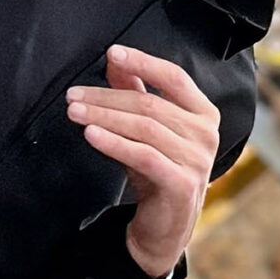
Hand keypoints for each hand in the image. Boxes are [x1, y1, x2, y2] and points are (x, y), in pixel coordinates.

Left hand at [70, 45, 220, 277]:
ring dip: (104, 117)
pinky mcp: (182, 183)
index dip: (143, 62)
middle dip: (107, 96)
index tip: (112, 53)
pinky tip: (91, 134)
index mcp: (203, 113)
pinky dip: (114, 143)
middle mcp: (206, 134)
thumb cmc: (157, 170)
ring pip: (145, 128)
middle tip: (73, 95)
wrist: (167, 224)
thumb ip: (135, 92)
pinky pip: (143, 155)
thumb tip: (114, 60)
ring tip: (74, 112)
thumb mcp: (146, 128)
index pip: (174, 77)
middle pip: (151, 103)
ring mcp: (197, 160)